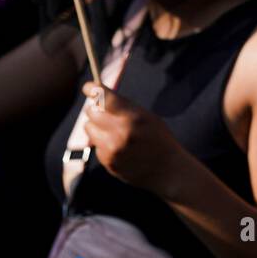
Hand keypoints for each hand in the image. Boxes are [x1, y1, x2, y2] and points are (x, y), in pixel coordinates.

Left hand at [81, 83, 192, 199]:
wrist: (168, 170)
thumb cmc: (159, 139)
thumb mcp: (148, 116)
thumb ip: (124, 106)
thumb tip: (98, 95)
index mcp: (132, 117)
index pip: (102, 97)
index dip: (92, 89)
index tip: (88, 88)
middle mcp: (119, 132)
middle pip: (91, 111)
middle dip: (97, 110)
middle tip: (107, 113)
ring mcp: (112, 149)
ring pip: (89, 128)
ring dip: (97, 127)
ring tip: (114, 132)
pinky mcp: (107, 161)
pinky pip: (95, 145)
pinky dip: (103, 143)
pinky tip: (119, 148)